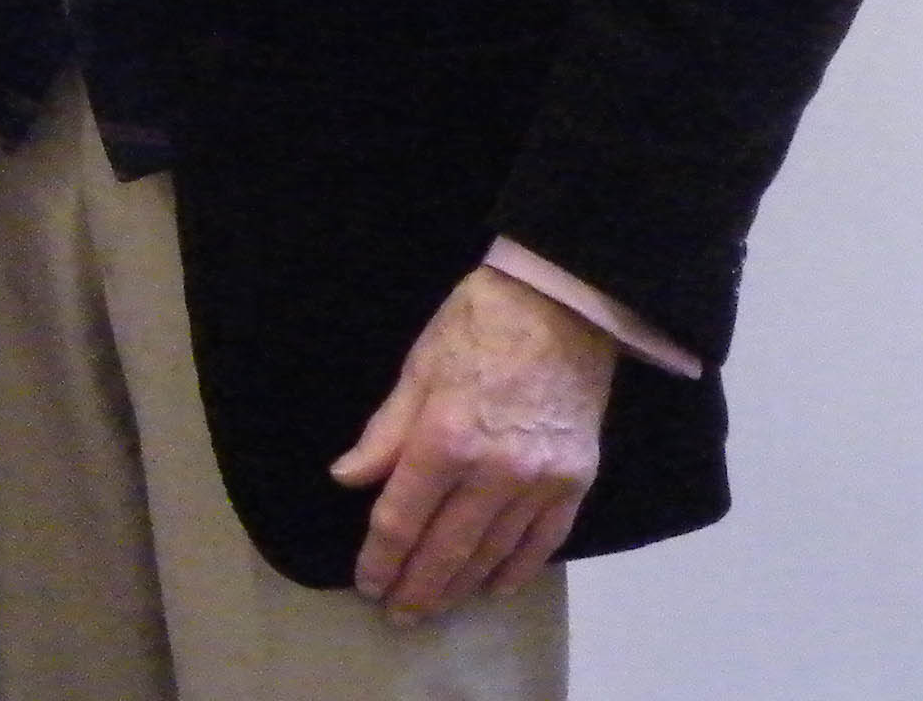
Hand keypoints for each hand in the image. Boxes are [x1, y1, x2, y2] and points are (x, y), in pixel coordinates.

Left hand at [331, 266, 616, 616]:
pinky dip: (517, 570)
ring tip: (436, 607)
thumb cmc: (475, 328)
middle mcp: (494, 473)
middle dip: (418, 587)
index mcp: (444, 440)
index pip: (402, 518)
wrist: (560, 308)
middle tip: (398, 614)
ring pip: (493, 554)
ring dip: (461, 587)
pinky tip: (495, 587)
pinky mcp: (576, 483)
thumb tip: (347, 479)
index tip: (367, 583)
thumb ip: (384, 434)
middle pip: (447, 548)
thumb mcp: (416, 371)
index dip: (381, 557)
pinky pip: (544, 542)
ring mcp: (540, 482)